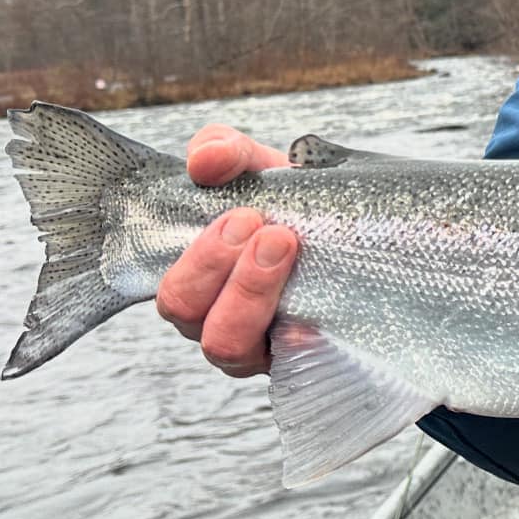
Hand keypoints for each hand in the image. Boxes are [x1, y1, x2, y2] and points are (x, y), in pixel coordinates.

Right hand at [154, 125, 296, 377]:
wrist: (356, 227)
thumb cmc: (290, 201)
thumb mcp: (257, 165)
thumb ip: (225, 152)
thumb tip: (205, 161)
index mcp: (195, 275)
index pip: (163, 282)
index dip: (193, 256)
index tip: (238, 213)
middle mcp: (215, 316)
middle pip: (185, 313)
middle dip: (216, 266)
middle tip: (264, 226)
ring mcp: (257, 343)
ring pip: (225, 345)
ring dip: (249, 293)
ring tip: (284, 245)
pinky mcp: (298, 360)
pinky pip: (286, 366)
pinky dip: (294, 343)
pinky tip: (311, 323)